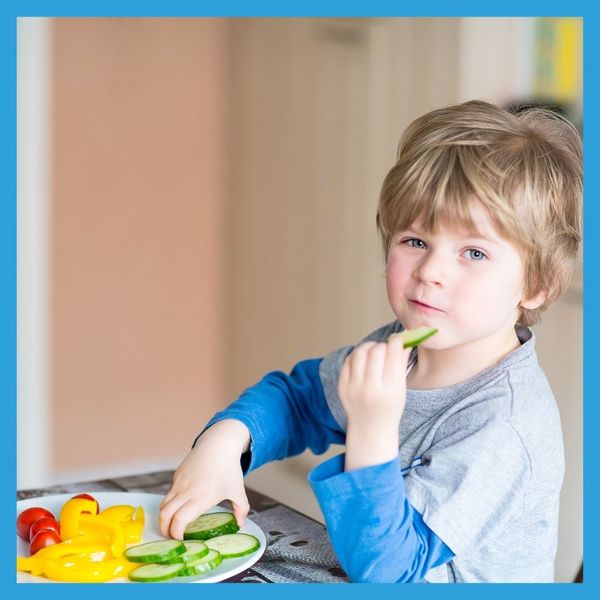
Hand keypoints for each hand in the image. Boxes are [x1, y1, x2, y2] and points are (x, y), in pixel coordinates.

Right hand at [159, 419, 250, 539]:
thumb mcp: (238, 490)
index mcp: (202, 498)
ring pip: (164, 504)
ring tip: (170, 525)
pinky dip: (171, 502)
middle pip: (165, 515)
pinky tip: (180, 505)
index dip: (176, 533)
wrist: (219, 444)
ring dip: (164, 517)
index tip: (181, 540)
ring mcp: (180, 482)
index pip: (179, 520)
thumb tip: (240, 524)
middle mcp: (187, 491)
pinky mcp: (177, 475)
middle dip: (164, 530)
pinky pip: (170, 492)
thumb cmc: (230, 468)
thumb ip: (241, 509)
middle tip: (170, 537)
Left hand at [338, 335, 410, 470]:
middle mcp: (371, 389)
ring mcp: (354, 388)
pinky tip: (363, 358)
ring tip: (374, 350)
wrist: (370, 429)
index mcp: (390, 390)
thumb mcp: (401, 389)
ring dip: (368, 346)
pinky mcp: (342, 386)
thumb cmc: (389, 408)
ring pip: (360, 353)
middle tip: (386, 348)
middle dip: (383, 345)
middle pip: (376, 352)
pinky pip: (348, 361)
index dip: (396, 342)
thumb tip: (403, 339)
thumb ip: (401, 364)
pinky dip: (357, 355)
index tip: (398, 339)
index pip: (393, 355)